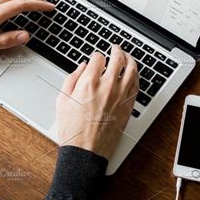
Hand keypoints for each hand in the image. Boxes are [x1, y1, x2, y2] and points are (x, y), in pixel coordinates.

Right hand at [56, 45, 138, 159]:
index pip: (99, 58)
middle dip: (116, 50)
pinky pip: (137, 85)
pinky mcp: (128, 106)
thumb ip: (72, 79)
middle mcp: (107, 87)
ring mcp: (120, 96)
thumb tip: (81, 67)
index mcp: (89, 83)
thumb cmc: (72, 129)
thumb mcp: (62, 100)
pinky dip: (136, 76)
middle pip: (118, 59)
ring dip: (130, 59)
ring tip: (127, 56)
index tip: (96, 58)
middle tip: (115, 48)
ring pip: (132, 69)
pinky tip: (133, 74)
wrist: (85, 151)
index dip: (96, 55)